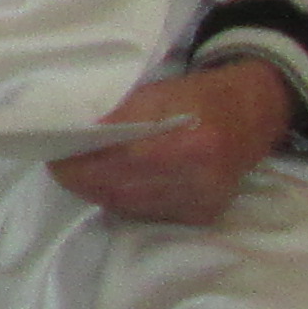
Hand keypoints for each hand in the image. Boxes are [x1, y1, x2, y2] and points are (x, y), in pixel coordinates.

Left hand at [50, 59, 293, 225]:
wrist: (253, 113)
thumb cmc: (199, 97)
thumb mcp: (156, 93)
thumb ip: (116, 117)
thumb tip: (72, 136)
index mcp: (189, 142)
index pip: (117, 160)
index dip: (79, 162)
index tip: (53, 157)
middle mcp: (199, 178)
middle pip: (119, 188)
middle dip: (81, 179)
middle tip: (60, 167)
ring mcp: (202, 201)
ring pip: (129, 205)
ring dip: (99, 192)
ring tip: (82, 175)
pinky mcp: (203, 215)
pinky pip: (148, 214)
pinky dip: (125, 201)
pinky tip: (116, 185)